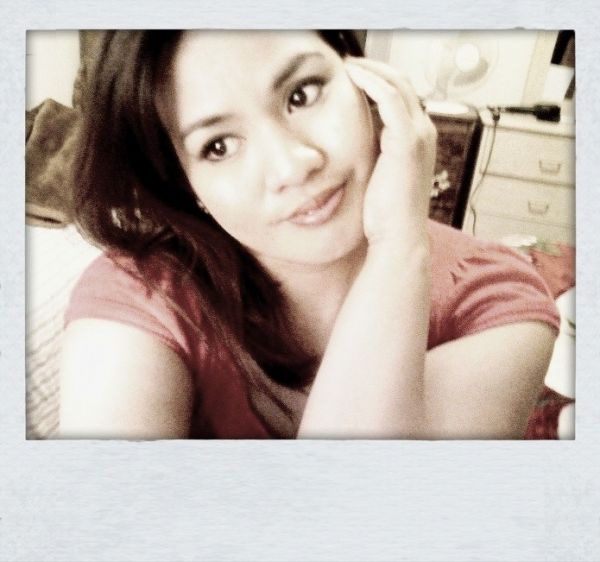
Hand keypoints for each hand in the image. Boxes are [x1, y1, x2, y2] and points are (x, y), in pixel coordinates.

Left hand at [345, 57, 436, 250]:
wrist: (398, 237)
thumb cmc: (386, 214)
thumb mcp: (379, 174)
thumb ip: (374, 152)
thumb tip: (355, 140)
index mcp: (418, 139)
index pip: (402, 96)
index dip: (380, 81)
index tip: (354, 75)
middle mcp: (424, 132)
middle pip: (403, 84)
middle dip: (376, 69)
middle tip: (349, 64)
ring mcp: (418, 135)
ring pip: (398, 86)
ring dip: (372, 70)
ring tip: (347, 66)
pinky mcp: (407, 142)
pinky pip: (390, 99)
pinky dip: (372, 82)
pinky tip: (352, 76)